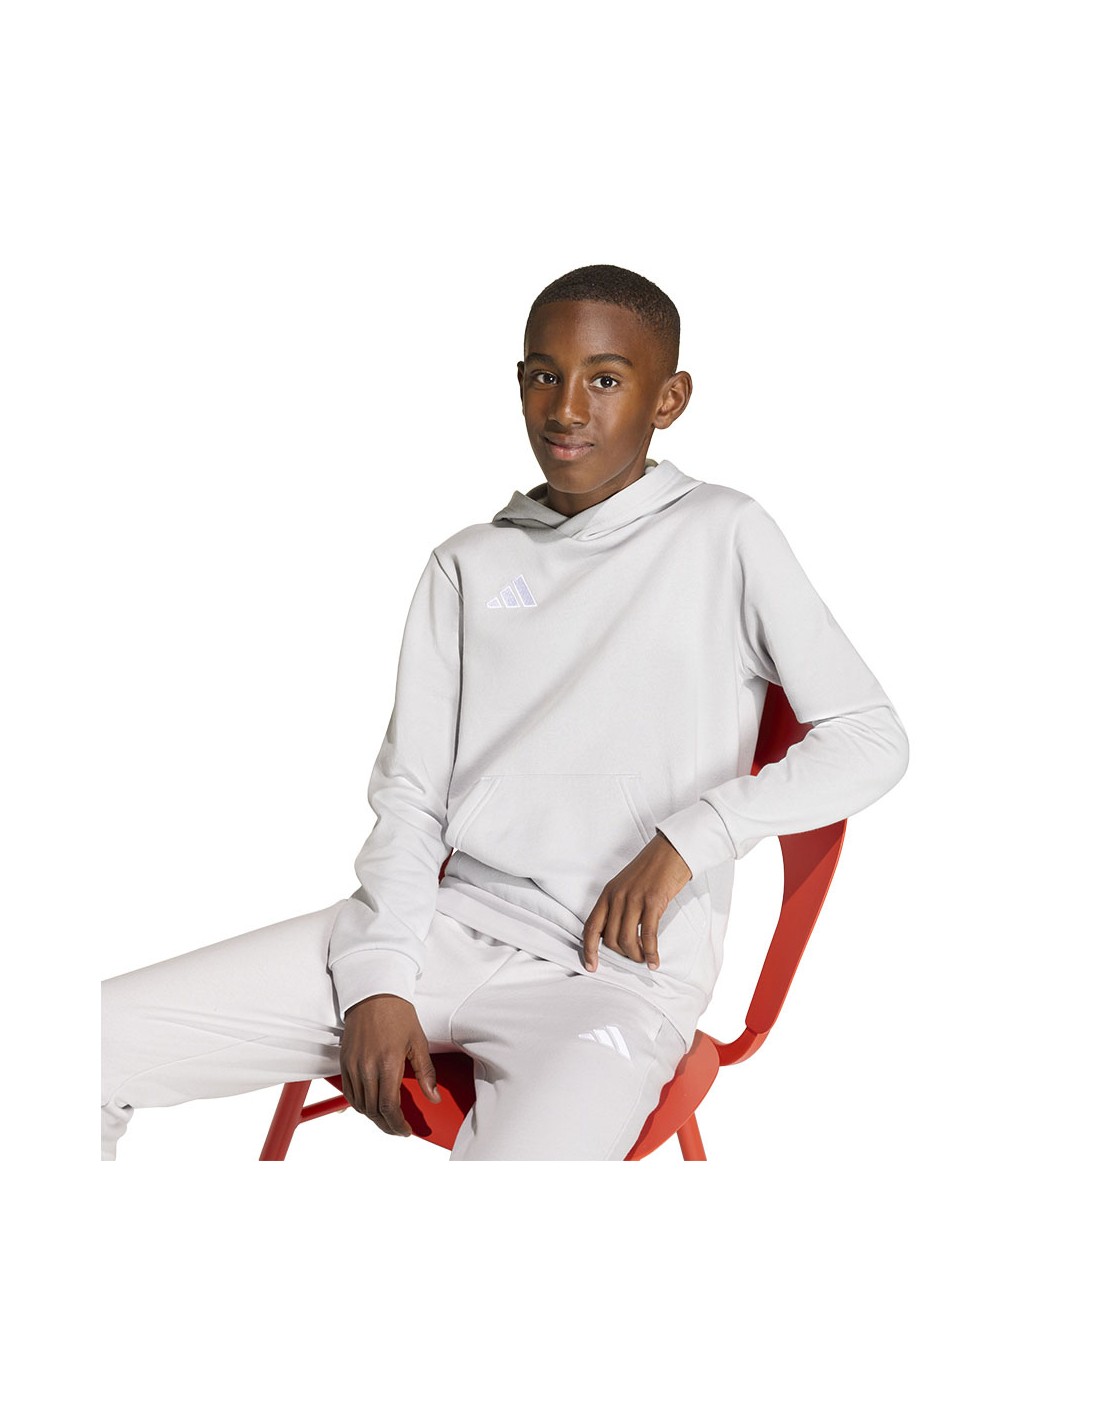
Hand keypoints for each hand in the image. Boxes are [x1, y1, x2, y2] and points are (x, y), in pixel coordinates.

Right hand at [339, 994, 440, 1135]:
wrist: (373, 994)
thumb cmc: (398, 1014)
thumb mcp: (418, 1042)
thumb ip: (425, 1073)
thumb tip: (432, 1097)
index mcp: (388, 1063)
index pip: (389, 1107)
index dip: (397, 1124)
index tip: (406, 1130)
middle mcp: (367, 1067)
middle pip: (373, 1110)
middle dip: (387, 1125)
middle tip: (399, 1129)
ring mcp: (353, 1065)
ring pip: (360, 1105)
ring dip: (373, 1117)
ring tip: (387, 1119)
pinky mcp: (344, 1061)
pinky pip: (349, 1092)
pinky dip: (359, 1104)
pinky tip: (370, 1106)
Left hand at [582, 831, 691, 971]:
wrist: (671, 851)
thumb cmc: (651, 870)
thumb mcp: (626, 886)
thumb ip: (619, 907)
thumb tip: (619, 935)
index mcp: (608, 894)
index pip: (591, 927)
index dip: (589, 950)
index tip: (592, 967)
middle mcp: (617, 897)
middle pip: (610, 938)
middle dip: (621, 954)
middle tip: (633, 958)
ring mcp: (634, 899)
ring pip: (627, 939)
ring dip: (635, 955)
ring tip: (643, 960)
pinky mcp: (652, 902)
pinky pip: (647, 935)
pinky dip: (650, 952)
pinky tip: (654, 960)